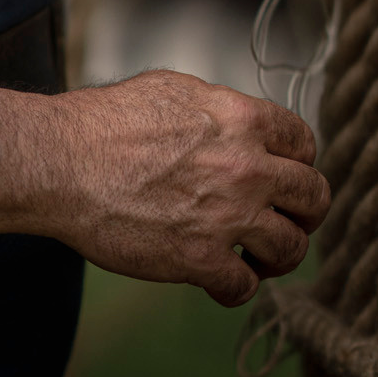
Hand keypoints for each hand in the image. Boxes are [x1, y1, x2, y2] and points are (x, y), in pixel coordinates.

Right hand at [0, 70, 329, 306]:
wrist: (62, 163)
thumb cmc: (103, 122)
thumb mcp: (172, 90)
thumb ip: (219, 109)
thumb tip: (237, 124)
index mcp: (241, 118)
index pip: (304, 142)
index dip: (298, 161)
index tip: (285, 176)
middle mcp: (246, 167)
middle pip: (314, 197)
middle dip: (304, 212)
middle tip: (285, 220)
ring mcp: (227, 216)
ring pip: (292, 248)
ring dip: (276, 254)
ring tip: (254, 256)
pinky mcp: (201, 260)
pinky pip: (245, 286)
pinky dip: (234, 286)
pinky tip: (217, 278)